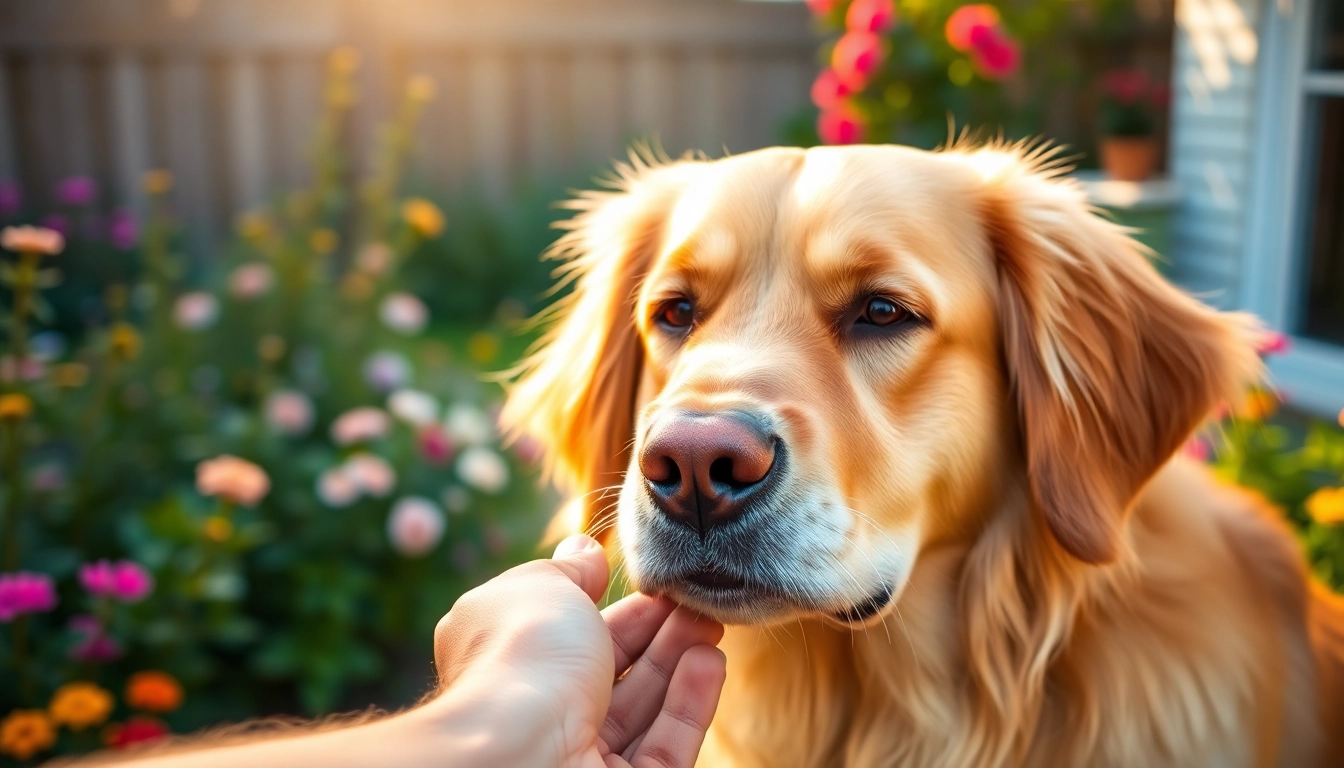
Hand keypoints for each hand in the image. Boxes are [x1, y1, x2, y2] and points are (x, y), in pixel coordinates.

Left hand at [426, 534, 726, 767]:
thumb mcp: (541, 587)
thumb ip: (569, 569)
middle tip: (696, 603)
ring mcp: (577, 759)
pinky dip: (689, 706)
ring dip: (679, 663)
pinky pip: (663, 750)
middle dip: (658, 633)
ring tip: (711, 625)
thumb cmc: (523, 657)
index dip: (616, 608)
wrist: (523, 753)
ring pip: (640, 711)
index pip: (568, 636)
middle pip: (610, 672)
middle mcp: (537, 717)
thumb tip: (585, 548)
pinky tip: (710, 663)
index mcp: (507, 668)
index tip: (657, 584)